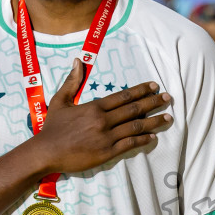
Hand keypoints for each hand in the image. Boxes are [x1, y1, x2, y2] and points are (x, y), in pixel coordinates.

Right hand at [23, 61, 172, 178]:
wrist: (46, 151)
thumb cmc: (52, 127)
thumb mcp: (60, 101)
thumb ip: (72, 81)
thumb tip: (78, 61)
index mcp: (94, 107)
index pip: (123, 96)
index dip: (141, 90)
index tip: (154, 86)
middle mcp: (103, 120)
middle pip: (134, 109)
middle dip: (153, 103)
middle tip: (168, 98)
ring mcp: (106, 137)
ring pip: (135, 126)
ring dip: (154, 121)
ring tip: (168, 117)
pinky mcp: (107, 152)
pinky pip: (130, 144)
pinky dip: (143, 140)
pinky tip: (153, 136)